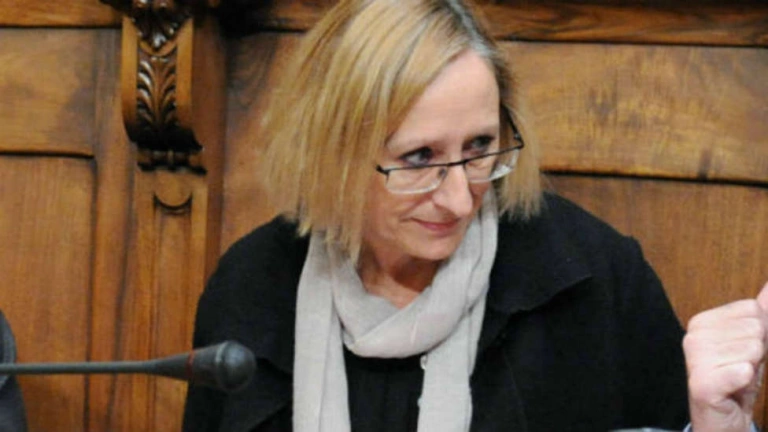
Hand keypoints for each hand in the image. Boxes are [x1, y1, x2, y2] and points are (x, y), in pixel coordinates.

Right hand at [684, 281, 767, 431]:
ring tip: (737, 378)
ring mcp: (695, 359)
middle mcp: (693, 337)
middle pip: (755, 329)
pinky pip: (741, 372)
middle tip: (741, 367)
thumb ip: (761, 311)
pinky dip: (745, 380)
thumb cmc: (736, 378)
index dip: (760, 333)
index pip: (752, 309)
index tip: (744, 351)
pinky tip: (735, 386)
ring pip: (752, 350)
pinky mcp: (702, 384)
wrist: (721, 419)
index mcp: (702, 322)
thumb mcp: (752, 341)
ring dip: (753, 368)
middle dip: (758, 351)